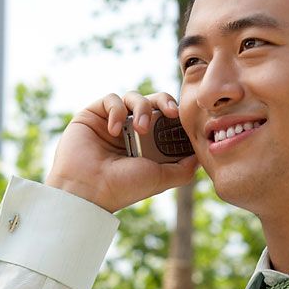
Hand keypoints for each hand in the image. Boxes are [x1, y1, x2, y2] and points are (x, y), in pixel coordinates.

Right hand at [45, 89, 198, 212]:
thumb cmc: (123, 187)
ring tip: (140, 129)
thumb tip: (200, 155)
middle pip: (153, 102)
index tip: (183, 118)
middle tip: (171, 113)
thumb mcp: (161, 178)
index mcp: (147, 144)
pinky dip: (117, 110)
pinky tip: (116, 130)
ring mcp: (112, 121)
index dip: (176, 114)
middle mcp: (130, 130)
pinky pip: (111, 99)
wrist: (88, 191)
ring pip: (134, 97)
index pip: (166, 119)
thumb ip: (184, 167)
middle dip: (165, 103)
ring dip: (142, 108)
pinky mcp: (93, 114)